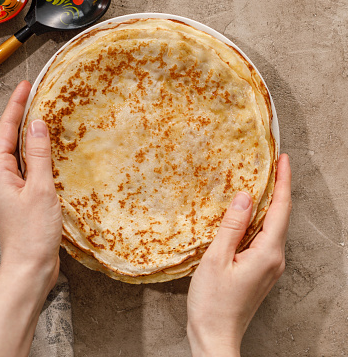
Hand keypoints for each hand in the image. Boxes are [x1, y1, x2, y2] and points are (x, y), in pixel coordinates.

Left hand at [0, 81, 63, 356]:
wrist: (30, 267)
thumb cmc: (32, 231)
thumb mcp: (39, 188)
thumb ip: (38, 155)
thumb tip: (37, 124)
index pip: (5, 130)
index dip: (15, 106)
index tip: (25, 86)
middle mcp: (0, 176)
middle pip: (9, 139)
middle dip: (21, 116)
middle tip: (36, 95)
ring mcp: (11, 187)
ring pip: (20, 153)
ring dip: (30, 134)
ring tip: (44, 115)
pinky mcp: (22, 196)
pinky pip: (29, 167)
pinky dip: (38, 154)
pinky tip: (50, 150)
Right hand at [187, 154, 291, 356]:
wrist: (215, 336)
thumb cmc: (212, 302)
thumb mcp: (217, 259)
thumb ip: (232, 226)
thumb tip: (245, 197)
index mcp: (268, 253)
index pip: (280, 209)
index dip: (283, 182)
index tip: (284, 159)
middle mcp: (275, 258)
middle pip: (280, 216)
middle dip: (278, 189)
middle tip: (271, 165)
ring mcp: (269, 266)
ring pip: (272, 227)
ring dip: (267, 204)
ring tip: (259, 183)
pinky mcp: (260, 270)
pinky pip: (264, 238)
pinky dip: (258, 220)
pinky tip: (247, 214)